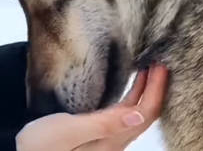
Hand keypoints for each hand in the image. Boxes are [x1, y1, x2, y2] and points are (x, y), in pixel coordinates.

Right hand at [15, 64, 168, 150]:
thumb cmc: (41, 145)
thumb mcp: (69, 130)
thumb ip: (104, 123)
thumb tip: (138, 115)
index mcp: (111, 141)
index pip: (145, 113)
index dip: (157, 89)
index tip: (161, 65)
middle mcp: (114, 141)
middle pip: (145, 113)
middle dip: (156, 87)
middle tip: (160, 60)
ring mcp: (107, 139)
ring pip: (136, 113)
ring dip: (145, 90)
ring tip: (149, 67)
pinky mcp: (98, 134)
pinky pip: (124, 114)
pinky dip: (132, 96)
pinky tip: (130, 85)